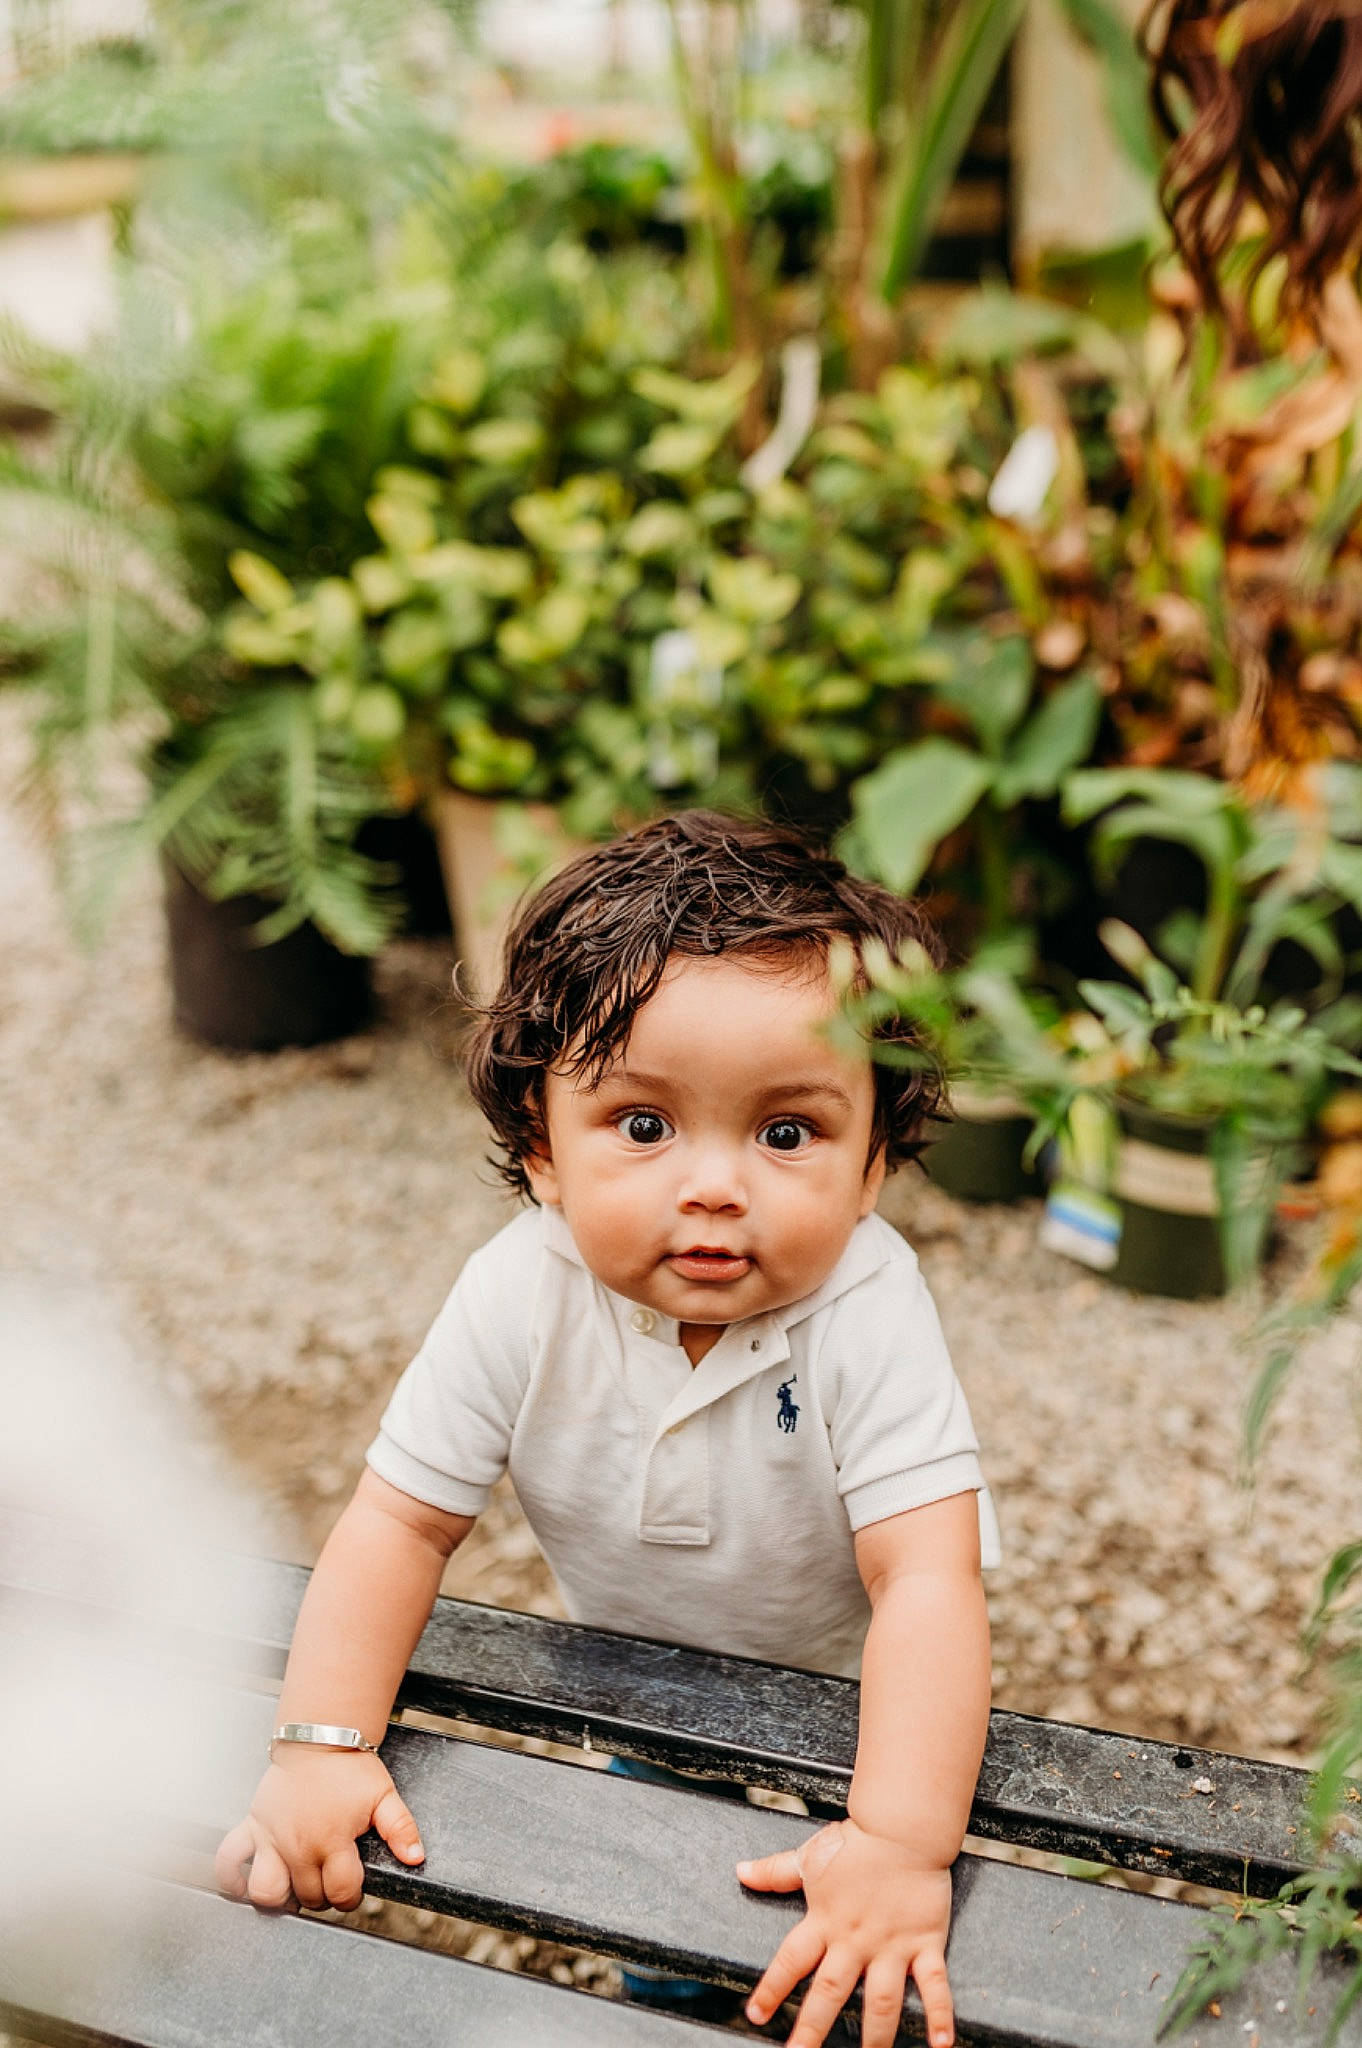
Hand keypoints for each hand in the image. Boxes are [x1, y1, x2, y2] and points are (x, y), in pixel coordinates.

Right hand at [215, 1746, 424, 1912]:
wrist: (318, 1737)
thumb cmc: (351, 1768)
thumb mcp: (384, 1795)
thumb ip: (401, 1828)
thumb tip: (416, 1858)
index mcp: (333, 1840)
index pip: (341, 1892)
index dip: (350, 1896)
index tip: (351, 1887)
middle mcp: (299, 1845)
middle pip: (308, 1897)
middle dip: (321, 1896)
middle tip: (327, 1880)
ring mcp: (272, 1837)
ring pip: (266, 1890)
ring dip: (278, 1898)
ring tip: (291, 1889)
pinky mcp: (252, 1825)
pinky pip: (229, 1858)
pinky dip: (229, 1878)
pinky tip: (241, 1886)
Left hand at [737, 1818, 953, 2047]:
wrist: (902, 1827)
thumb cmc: (856, 1842)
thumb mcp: (809, 1858)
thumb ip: (775, 1872)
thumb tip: (740, 1871)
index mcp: (825, 1921)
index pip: (790, 1962)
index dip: (771, 1989)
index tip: (755, 2016)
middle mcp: (855, 1941)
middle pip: (830, 1994)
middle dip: (813, 2031)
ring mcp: (891, 1946)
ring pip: (881, 2002)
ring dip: (875, 2037)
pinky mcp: (925, 1943)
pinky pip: (934, 1986)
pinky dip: (940, 2016)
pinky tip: (941, 2045)